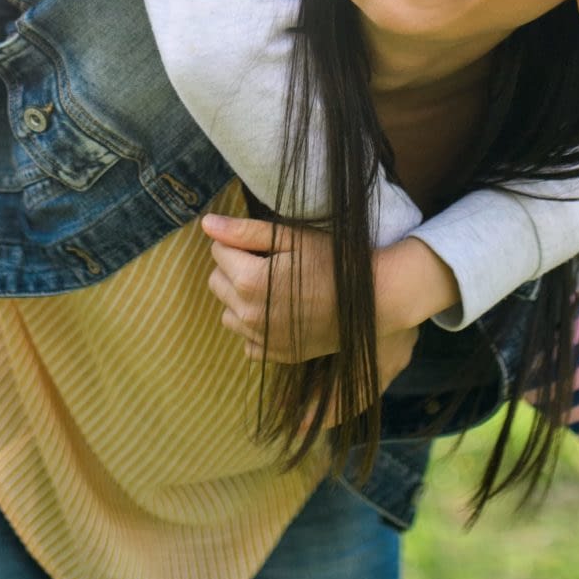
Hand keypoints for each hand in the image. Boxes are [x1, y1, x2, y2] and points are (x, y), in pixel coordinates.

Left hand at [202, 215, 341, 361]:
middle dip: (234, 268)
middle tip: (268, 262)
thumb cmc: (333, 261)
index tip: (264, 243)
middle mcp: (248, 314)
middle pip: (216, 282)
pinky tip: (279, 313)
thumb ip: (244, 231)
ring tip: (272, 288)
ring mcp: (261, 338)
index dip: (238, 242)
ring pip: (227, 313)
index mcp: (249, 280)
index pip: (217, 251)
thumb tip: (206, 223)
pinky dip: (255, 327)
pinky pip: (246, 341)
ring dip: (240, 298)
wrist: (372, 300)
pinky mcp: (275, 354)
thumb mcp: (291, 237)